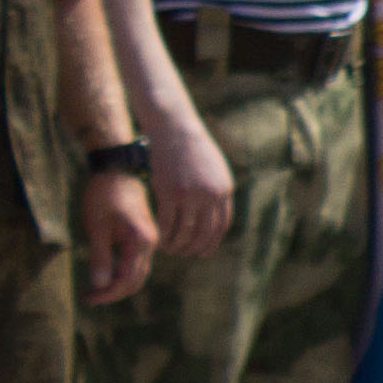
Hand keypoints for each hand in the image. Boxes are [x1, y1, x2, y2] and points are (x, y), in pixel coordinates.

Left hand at [78, 172, 159, 306]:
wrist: (117, 171)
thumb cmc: (103, 197)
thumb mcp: (97, 228)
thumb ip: (100, 257)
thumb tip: (99, 285)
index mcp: (140, 242)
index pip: (127, 280)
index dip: (108, 293)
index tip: (88, 298)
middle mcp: (151, 243)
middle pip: (136, 280)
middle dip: (113, 293)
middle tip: (88, 297)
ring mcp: (150, 240)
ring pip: (138, 272)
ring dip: (118, 284)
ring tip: (94, 288)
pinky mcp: (144, 236)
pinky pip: (136, 262)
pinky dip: (122, 272)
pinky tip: (106, 272)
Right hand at [145, 99, 234, 258]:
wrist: (175, 129)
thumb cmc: (192, 148)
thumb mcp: (215, 169)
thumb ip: (217, 190)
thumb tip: (216, 211)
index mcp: (224, 190)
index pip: (220, 226)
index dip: (210, 242)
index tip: (202, 252)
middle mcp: (210, 195)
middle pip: (204, 233)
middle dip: (193, 248)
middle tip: (182, 254)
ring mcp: (190, 195)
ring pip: (184, 231)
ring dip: (176, 245)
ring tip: (169, 249)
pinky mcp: (169, 192)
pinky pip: (167, 223)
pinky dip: (163, 235)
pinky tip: (158, 239)